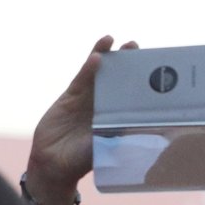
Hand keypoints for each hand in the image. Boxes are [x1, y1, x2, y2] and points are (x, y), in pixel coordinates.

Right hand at [25, 36, 137, 202]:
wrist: (53, 164)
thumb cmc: (82, 162)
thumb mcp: (105, 149)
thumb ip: (118, 136)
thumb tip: (142, 130)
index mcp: (117, 118)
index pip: (132, 96)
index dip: (141, 82)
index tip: (152, 68)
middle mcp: (105, 106)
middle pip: (118, 79)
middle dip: (126, 62)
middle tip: (135, 45)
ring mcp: (88, 100)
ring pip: (99, 74)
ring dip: (107, 57)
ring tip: (114, 40)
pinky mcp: (71, 96)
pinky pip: (82, 78)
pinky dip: (90, 67)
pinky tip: (97, 55)